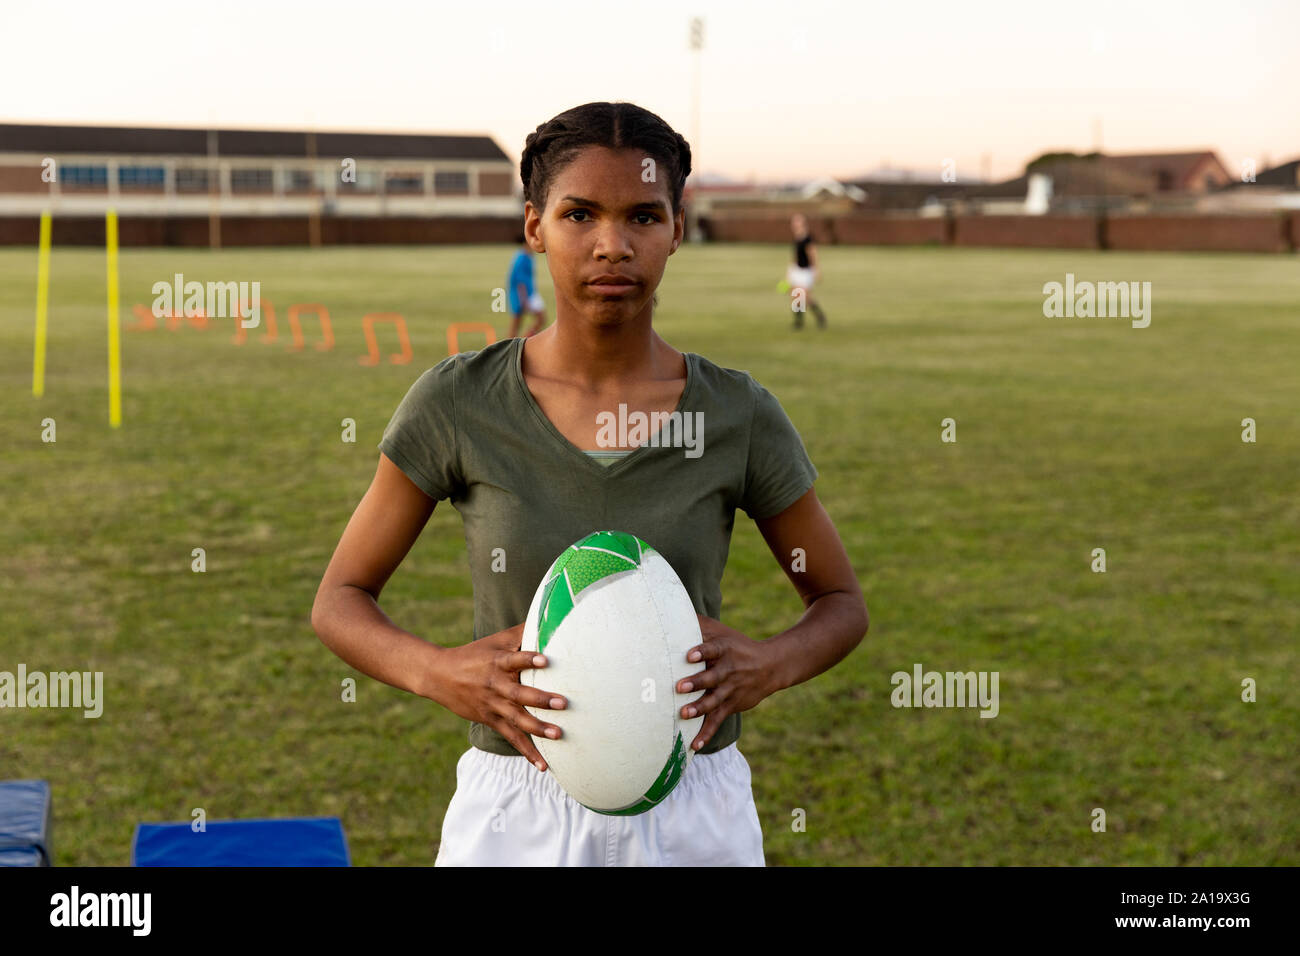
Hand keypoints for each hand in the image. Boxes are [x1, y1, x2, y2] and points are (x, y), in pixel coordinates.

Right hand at [428, 624, 564, 771]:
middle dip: (540, 699)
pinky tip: (544, 765)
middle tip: (562, 703)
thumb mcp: (495, 640)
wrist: (439, 676)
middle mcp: (495, 685)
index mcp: (497, 662)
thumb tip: (548, 615)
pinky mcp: (491, 720)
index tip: (545, 660)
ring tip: (558, 735)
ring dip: (537, 728)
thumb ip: (522, 632)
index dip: (529, 659)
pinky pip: (511, 738)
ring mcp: (492, 705)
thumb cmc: (475, 654)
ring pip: (516, 719)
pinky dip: (527, 752)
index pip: (514, 659)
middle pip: (519, 694)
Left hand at [676, 614, 779, 751]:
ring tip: (684, 714)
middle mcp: (729, 670)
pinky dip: (706, 734)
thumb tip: (671, 609)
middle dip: (696, 683)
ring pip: (714, 701)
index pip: (713, 649)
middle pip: (712, 677)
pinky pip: (717, 721)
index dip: (702, 651)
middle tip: (679, 687)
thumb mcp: (722, 632)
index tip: (689, 655)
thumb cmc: (736, 646)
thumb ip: (699, 624)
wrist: (770, 666)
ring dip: (699, 708)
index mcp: (725, 650)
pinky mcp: (731, 705)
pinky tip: (694, 745)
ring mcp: (731, 690)